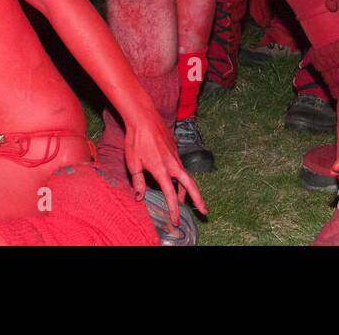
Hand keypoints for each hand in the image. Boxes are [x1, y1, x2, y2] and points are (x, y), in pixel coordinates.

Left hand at [123, 108, 207, 225]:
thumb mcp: (133, 164)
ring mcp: (175, 155)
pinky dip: (180, 175)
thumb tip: (139, 197)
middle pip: (190, 185)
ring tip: (185, 199)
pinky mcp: (175, 148)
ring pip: (185, 175)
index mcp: (162, 170)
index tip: (176, 220)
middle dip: (198, 199)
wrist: (143, 117)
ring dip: (186, 188)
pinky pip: (180, 165)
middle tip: (205, 211)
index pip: (171, 195)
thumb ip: (138, 182)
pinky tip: (175, 177)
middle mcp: (172, 164)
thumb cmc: (136, 140)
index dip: (174, 210)